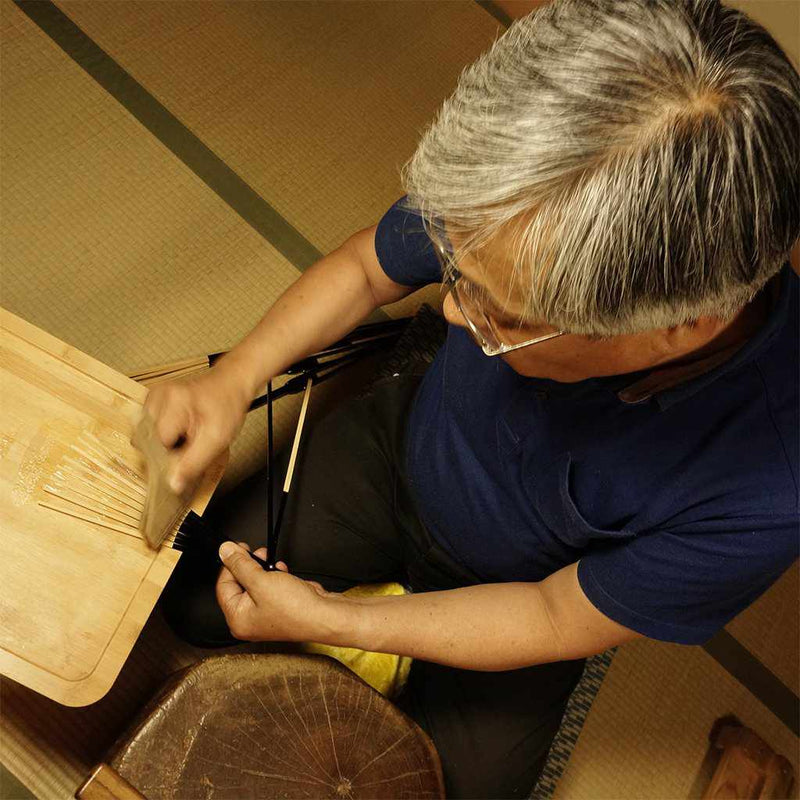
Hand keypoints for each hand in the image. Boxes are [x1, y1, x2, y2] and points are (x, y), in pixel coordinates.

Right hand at [142, 368, 252, 493]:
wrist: (231, 383)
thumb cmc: (227, 406)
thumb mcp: (217, 439)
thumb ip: (193, 463)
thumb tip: (173, 485)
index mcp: (173, 402)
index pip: (157, 447)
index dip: (171, 458)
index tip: (186, 459)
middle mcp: (157, 396)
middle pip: (147, 442)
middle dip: (167, 449)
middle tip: (190, 442)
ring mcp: (153, 396)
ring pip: (146, 436)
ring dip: (164, 442)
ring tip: (187, 433)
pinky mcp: (152, 400)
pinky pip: (149, 427)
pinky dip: (163, 433)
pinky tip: (180, 428)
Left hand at [216, 542, 342, 642]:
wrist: (324, 615)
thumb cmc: (295, 609)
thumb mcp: (261, 581)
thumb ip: (240, 565)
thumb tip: (225, 552)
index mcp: (238, 619)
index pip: (223, 586)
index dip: (229, 564)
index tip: (236, 548)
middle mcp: (249, 620)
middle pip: (239, 584)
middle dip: (248, 565)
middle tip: (255, 552)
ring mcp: (265, 614)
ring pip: (256, 583)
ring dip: (263, 569)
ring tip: (270, 561)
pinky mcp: (279, 607)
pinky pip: (270, 587)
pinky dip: (274, 576)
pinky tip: (281, 571)